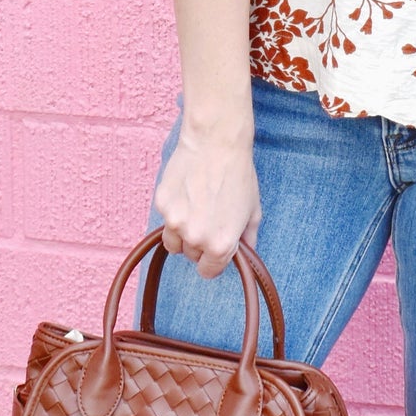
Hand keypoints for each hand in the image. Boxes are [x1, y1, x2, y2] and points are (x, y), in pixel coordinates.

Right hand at [153, 123, 261, 277]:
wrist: (216, 143)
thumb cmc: (239, 175)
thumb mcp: (253, 211)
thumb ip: (248, 239)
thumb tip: (244, 254)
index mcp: (220, 245)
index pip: (208, 271)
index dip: (212, 261)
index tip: (214, 250)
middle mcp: (196, 238)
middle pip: (190, 256)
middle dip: (198, 244)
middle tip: (208, 219)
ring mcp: (176, 222)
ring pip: (173, 242)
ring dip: (182, 233)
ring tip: (195, 209)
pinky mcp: (162, 205)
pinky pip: (165, 220)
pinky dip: (174, 212)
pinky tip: (187, 192)